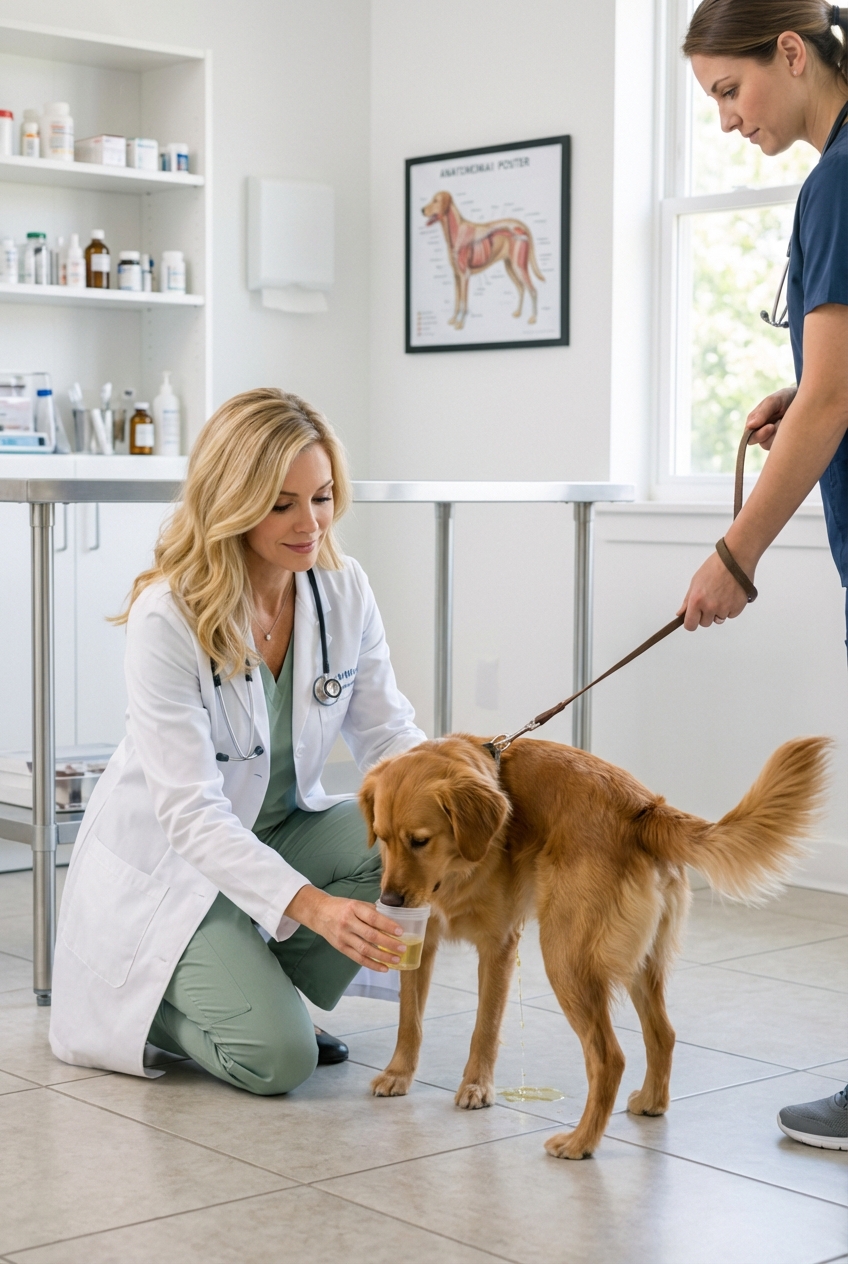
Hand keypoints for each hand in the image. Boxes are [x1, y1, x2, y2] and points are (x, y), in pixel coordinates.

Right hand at [284, 886, 404, 970]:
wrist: (319, 913)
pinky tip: (384, 968)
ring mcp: (343, 936)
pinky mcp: (341, 947)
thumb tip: (393, 920)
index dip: (387, 925)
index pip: (373, 918)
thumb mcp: (356, 903)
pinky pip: (358, 958)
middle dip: (388, 943)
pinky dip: (372, 964)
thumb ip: (372, 911)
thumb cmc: (342, 907)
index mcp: (354, 908)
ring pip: (365, 949)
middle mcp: (348, 922)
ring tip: (396, 960)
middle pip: (370, 935)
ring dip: (382, 956)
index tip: (401, 931)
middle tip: (402, 948)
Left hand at [676, 550, 749, 630]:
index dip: (691, 623)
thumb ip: (688, 600)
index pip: (690, 625)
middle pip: (705, 623)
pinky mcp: (737, 608)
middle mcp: (710, 606)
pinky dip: (730, 608)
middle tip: (709, 600)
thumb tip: (681, 613)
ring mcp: (724, 608)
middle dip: (705, 615)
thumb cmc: (716, 566)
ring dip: (718, 612)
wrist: (735, 559)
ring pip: (718, 620)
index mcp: (697, 600)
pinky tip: (730, 595)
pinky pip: (731, 615)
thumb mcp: (695, 581)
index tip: (693, 619)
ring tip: (721, 595)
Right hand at [745, 385, 796, 450]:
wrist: (804, 400)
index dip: (758, 434)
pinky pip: (785, 446)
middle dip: (771, 436)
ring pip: (774, 445)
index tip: (771, 427)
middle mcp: (762, 432)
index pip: (749, 435)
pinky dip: (790, 437)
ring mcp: (774, 438)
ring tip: (789, 422)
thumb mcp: (773, 401)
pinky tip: (794, 428)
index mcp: (755, 423)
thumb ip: (762, 412)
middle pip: (762, 443)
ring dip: (781, 435)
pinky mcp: (785, 442)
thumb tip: (750, 426)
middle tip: (779, 427)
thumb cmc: (785, 398)